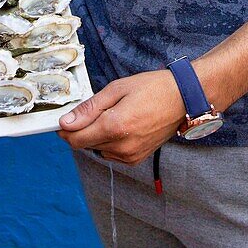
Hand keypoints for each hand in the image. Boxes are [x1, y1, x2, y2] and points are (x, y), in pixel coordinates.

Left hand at [57, 70, 185, 164]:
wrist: (182, 99)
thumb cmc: (152, 88)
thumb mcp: (117, 89)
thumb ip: (90, 108)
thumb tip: (66, 122)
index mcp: (115, 126)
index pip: (76, 139)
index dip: (65, 130)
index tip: (65, 120)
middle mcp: (122, 146)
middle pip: (85, 145)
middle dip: (82, 129)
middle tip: (92, 110)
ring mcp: (130, 155)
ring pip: (97, 149)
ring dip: (96, 135)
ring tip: (112, 115)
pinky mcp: (136, 159)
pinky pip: (112, 154)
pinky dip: (109, 142)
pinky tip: (120, 125)